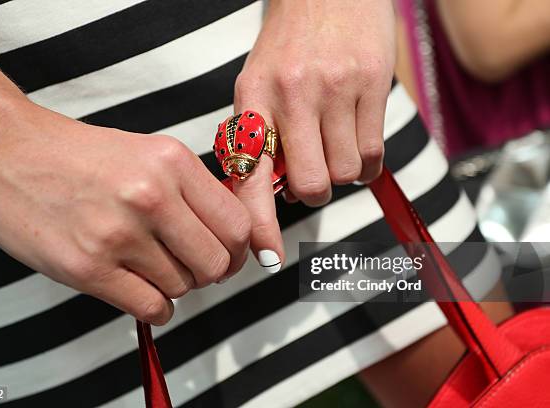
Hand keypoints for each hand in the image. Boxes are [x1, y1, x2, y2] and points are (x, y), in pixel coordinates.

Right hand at [0, 99, 250, 324]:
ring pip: (183, 287)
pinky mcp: (88, 268)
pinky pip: (151, 307)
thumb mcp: (147, 153)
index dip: (238, 249)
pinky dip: (155, 307)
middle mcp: (152, 196)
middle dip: (211, 273)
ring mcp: (119, 234)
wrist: (8, 153)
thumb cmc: (77, 156)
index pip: (237, 224)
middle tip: (194, 268)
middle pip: (216, 262)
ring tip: (150, 268)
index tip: (228, 255)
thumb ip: (190, 191)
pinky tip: (142, 291)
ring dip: (174, 286)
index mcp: (172, 162)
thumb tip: (229, 234)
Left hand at [232, 0, 394, 270]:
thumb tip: (273, 197)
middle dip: (313, 190)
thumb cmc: (289, 47)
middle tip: (313, 169)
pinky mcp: (372, 84)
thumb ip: (262, 140)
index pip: (252, 175)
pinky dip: (366, 162)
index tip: (268, 259)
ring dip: (342, 172)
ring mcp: (334, 89)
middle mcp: (291, 96)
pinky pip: (373, 155)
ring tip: (334, 141)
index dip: (259, 225)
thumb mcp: (258, 86)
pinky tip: (355, 137)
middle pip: (309, 186)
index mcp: (253, 99)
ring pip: (345, 174)